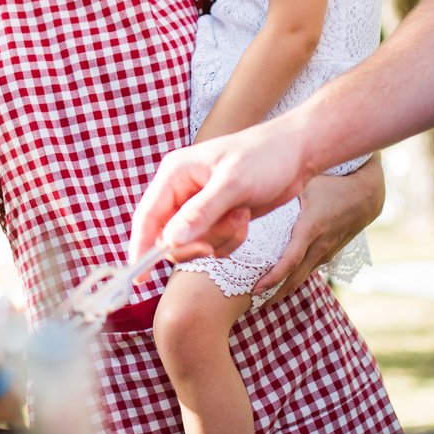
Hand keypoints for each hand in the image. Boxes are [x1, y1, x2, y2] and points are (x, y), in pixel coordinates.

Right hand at [130, 116, 310, 263]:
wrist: (295, 154)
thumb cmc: (263, 157)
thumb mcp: (232, 184)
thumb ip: (200, 213)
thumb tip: (170, 242)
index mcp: (175, 174)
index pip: (147, 216)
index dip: (140, 247)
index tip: (138, 278)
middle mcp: (182, 190)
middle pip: (169, 237)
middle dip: (198, 242)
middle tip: (216, 242)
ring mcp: (199, 206)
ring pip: (194, 243)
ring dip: (220, 238)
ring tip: (241, 215)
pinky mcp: (217, 217)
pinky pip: (213, 244)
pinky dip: (230, 239)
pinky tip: (244, 217)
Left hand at [252, 156, 384, 299]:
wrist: (367, 195)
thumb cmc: (333, 184)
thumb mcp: (306, 183)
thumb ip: (282, 190)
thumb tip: (253, 193)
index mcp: (310, 229)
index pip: (290, 261)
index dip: (272, 278)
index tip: (255, 289)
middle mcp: (319, 245)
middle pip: (295, 278)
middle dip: (273, 294)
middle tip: (251, 305)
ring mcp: (326, 251)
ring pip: (303, 276)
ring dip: (283, 289)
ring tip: (262, 299)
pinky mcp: (330, 252)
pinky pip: (310, 269)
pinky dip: (295, 278)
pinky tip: (281, 282)